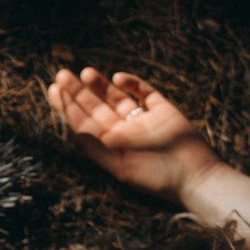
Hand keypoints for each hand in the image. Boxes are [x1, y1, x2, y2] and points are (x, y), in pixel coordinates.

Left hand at [46, 66, 222, 203]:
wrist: (195, 177)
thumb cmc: (156, 177)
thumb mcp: (119, 165)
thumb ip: (96, 146)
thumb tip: (73, 128)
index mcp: (111, 149)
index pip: (85, 124)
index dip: (69, 107)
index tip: (55, 90)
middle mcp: (125, 135)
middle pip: (97, 109)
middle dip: (79, 92)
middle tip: (61, 74)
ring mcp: (144, 121)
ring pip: (117, 98)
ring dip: (101, 85)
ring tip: (85, 72)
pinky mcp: (164, 111)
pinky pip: (145, 93)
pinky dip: (133, 84)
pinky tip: (119, 78)